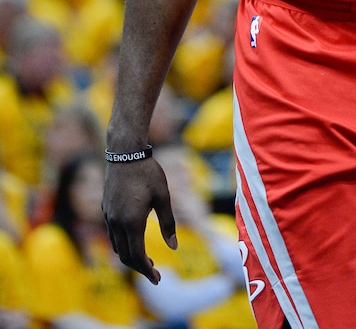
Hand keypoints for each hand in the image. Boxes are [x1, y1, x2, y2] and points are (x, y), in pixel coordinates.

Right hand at [102, 157, 176, 283]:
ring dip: (130, 257)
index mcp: (131, 222)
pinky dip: (123, 244)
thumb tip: (174, 247)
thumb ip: (168, 223)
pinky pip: (112, 234)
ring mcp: (108, 216)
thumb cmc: (148, 172)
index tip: (157, 279)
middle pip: (125, 256)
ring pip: (116, 246)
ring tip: (146, 259)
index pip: (137, 257)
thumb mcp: (163, 196)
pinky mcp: (105, 208)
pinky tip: (134, 239)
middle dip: (139, 268)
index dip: (147, 271)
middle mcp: (116, 223)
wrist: (125, 152)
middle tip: (154, 273)